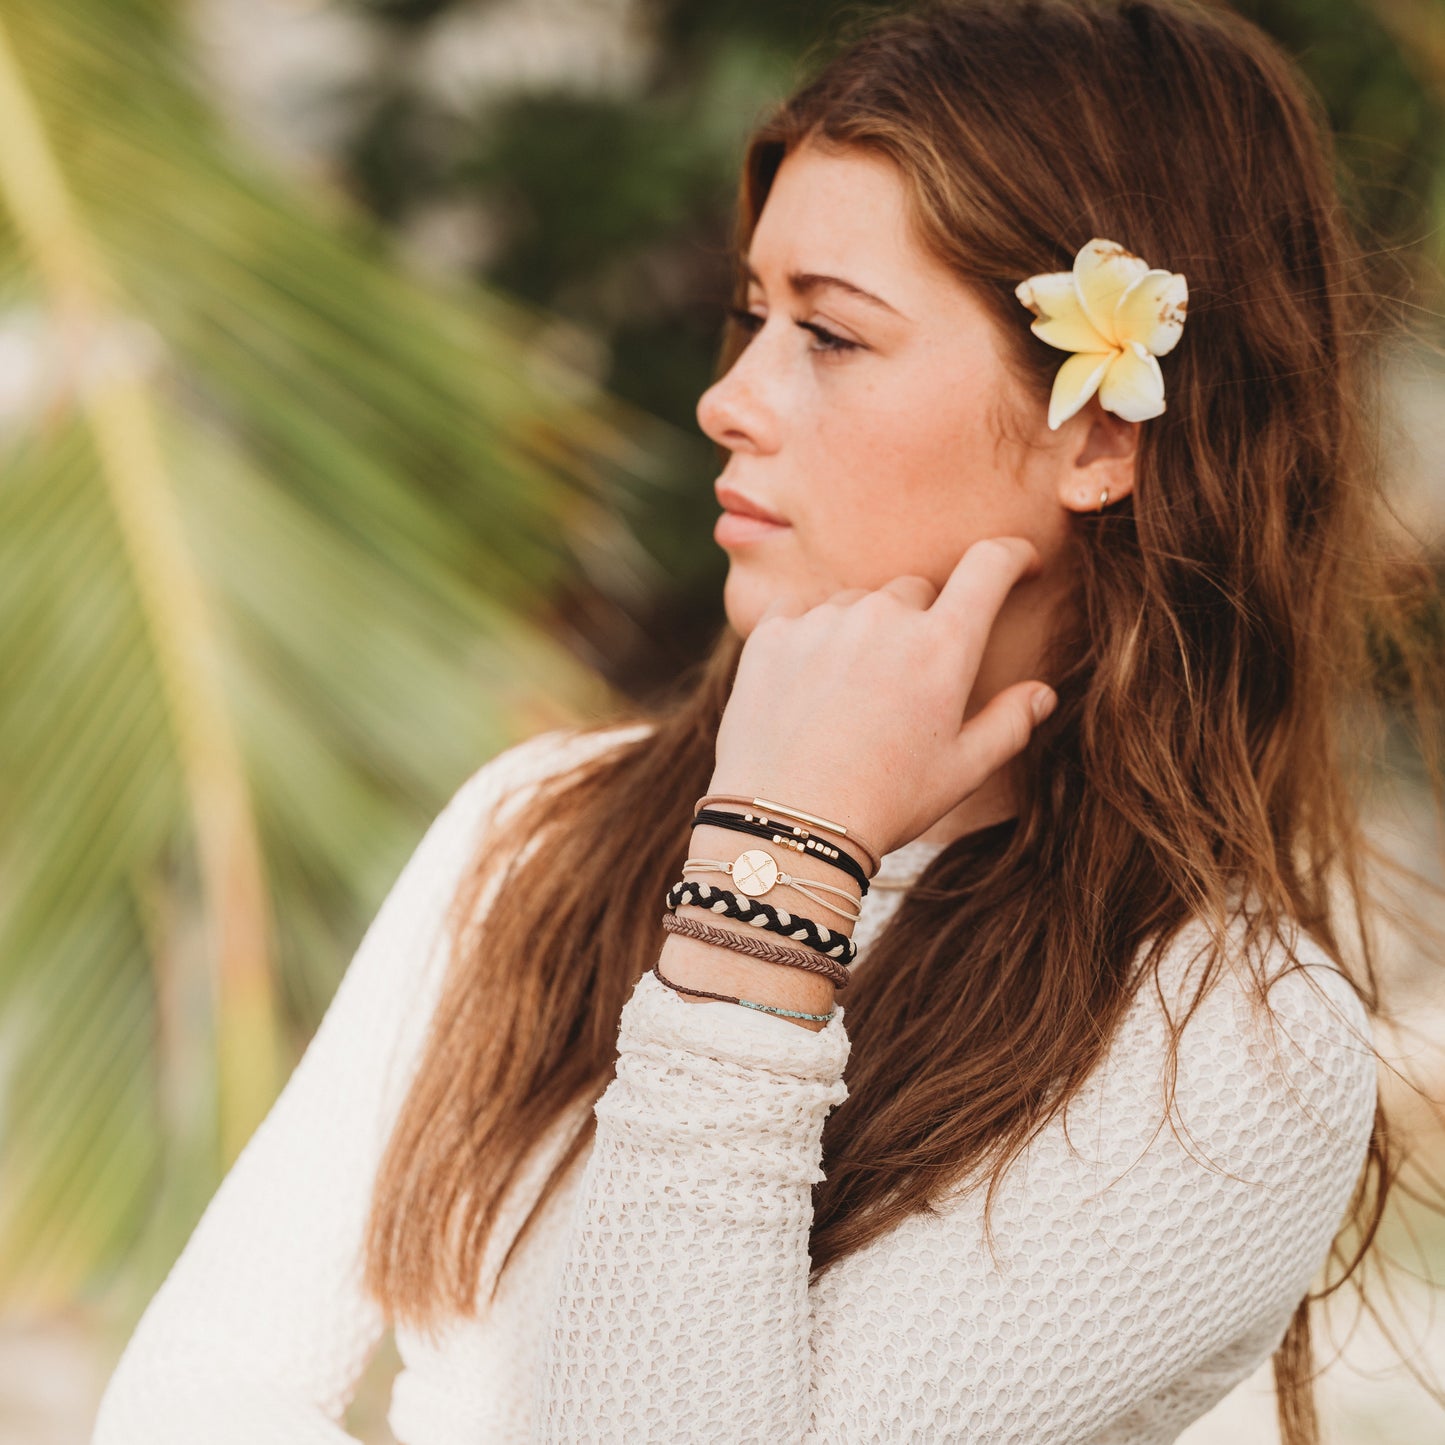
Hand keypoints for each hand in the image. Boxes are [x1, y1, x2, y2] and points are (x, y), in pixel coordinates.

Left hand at [709, 537, 1056, 858]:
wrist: (787, 824)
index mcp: (943, 645)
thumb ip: (1009, 723)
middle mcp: (883, 617)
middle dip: (922, 622)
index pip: (989, 565)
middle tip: (907, 682)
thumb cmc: (885, 802)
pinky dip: (810, 636)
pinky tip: (809, 685)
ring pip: (857, 603)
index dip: (1013, 555)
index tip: (1019, 564)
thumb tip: (1041, 693)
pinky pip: (799, 612)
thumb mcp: (962, 771)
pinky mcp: (771, 634)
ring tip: (852, 696)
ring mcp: (822, 620)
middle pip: (916, 591)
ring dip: (863, 630)